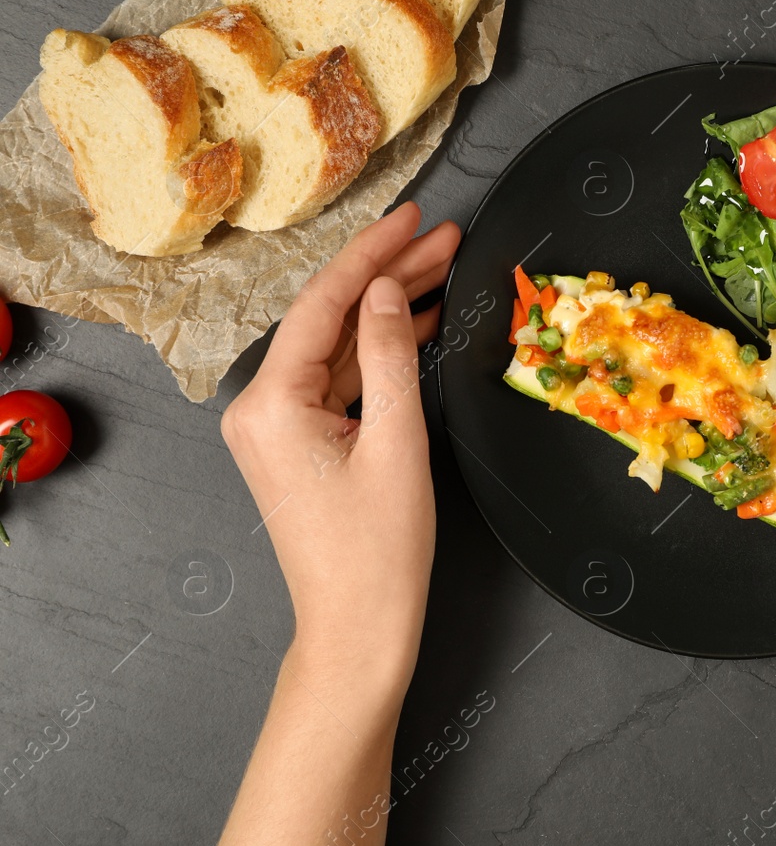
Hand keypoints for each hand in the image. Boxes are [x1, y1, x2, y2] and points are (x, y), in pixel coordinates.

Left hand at [221, 202, 459, 705]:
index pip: (323, 304)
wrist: (358, 627)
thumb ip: (388, 357)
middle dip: (389, 274)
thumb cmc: (376, 553)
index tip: (415, 218)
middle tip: (445, 237)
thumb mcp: (396, 443)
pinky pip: (340, 379)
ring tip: (443, 268)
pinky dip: (379, 351)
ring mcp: (278, 426)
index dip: (373, 254)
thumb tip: (386, 292)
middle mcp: (261, 408)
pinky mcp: (300, 442)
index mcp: (270, 403)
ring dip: (389, 308)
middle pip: (329, 318)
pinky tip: (416, 321)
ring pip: (338, 345)